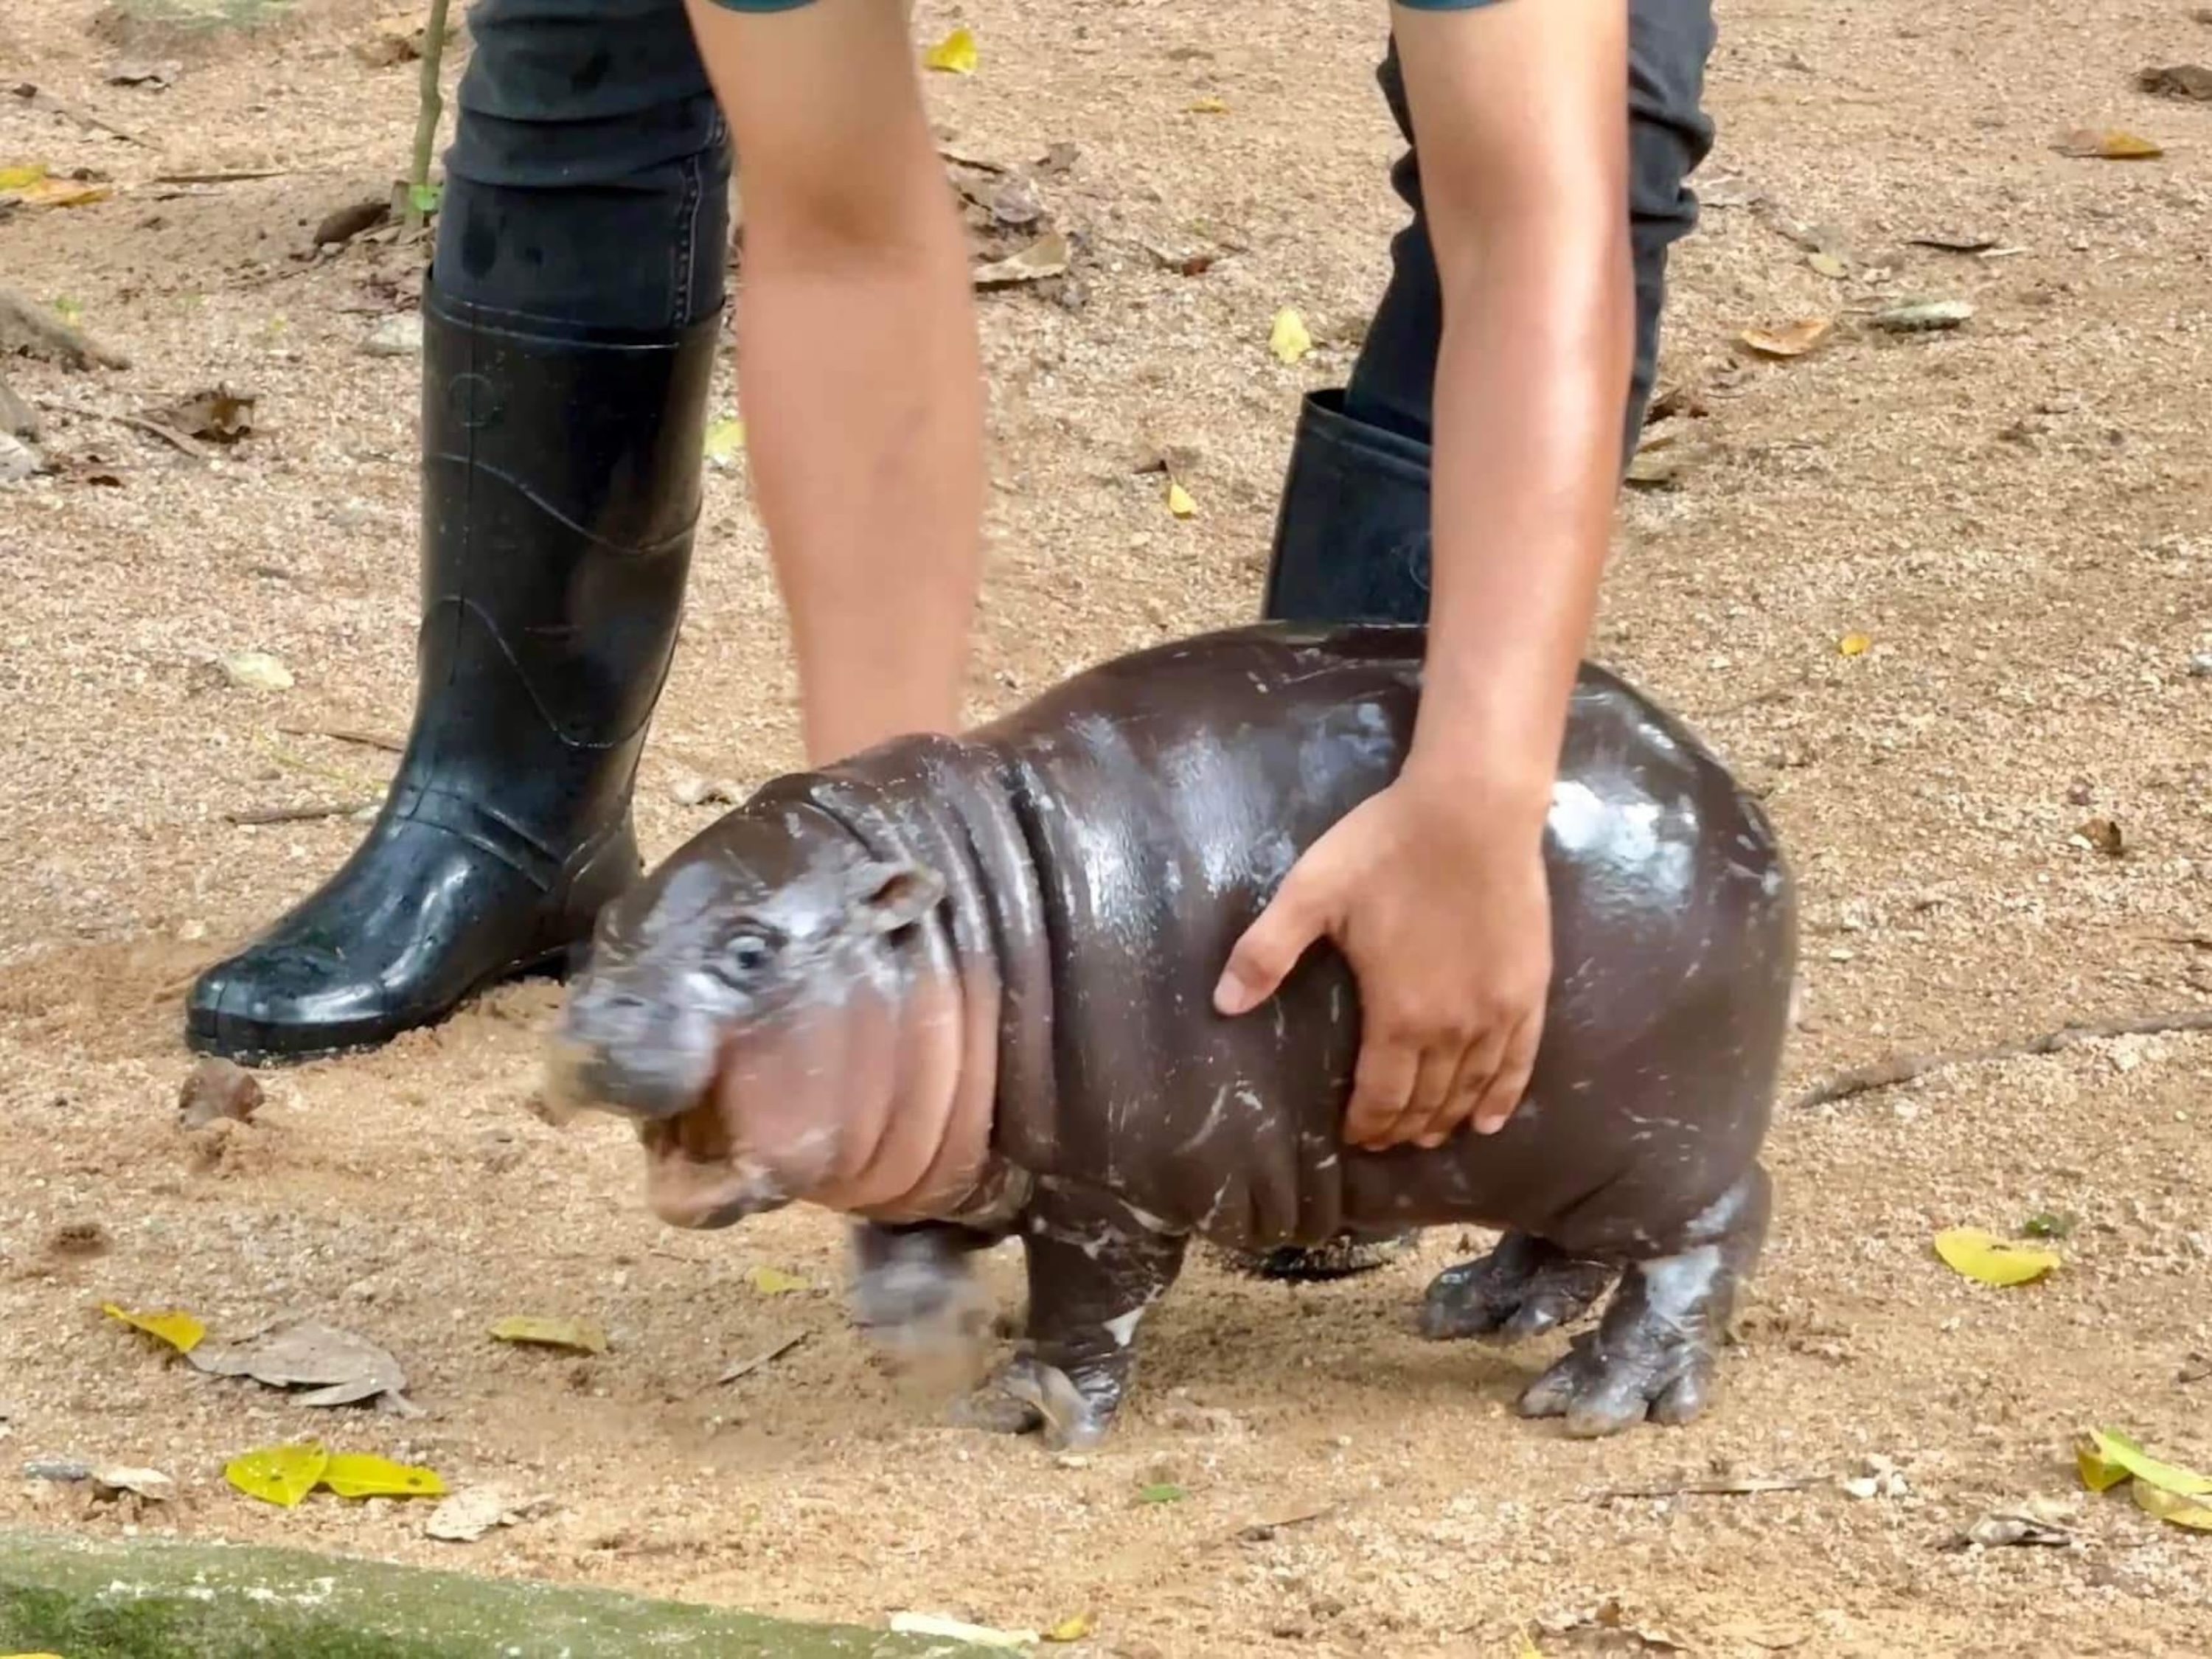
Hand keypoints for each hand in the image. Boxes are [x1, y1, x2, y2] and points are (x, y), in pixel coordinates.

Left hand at [1212, 767, 1551, 1149]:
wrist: (1475, 808)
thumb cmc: (1388, 847)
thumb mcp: (1311, 894)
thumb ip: (1266, 952)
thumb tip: (1221, 1005)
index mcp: (1399, 1016)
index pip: (1382, 1096)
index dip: (1367, 1124)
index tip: (1354, 1137)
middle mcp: (1453, 1029)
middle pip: (1427, 1101)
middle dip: (1402, 1127)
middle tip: (1384, 1142)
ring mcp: (1498, 1013)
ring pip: (1472, 1088)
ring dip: (1448, 1119)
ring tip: (1428, 1137)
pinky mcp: (1530, 990)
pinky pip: (1519, 1062)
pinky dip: (1503, 1097)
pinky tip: (1491, 1119)